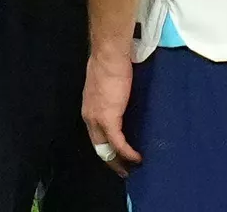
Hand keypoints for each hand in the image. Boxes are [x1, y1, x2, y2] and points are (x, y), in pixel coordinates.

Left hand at [83, 53, 140, 176]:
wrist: (109, 57)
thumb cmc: (110, 64)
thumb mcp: (107, 84)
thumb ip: (110, 96)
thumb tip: (119, 100)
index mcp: (89, 109)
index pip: (95, 135)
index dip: (105, 147)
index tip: (115, 156)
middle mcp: (89, 117)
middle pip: (98, 146)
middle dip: (111, 160)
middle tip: (123, 170)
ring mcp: (97, 119)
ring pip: (106, 148)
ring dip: (119, 160)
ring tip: (131, 167)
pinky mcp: (109, 119)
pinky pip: (118, 143)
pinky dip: (128, 152)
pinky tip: (137, 158)